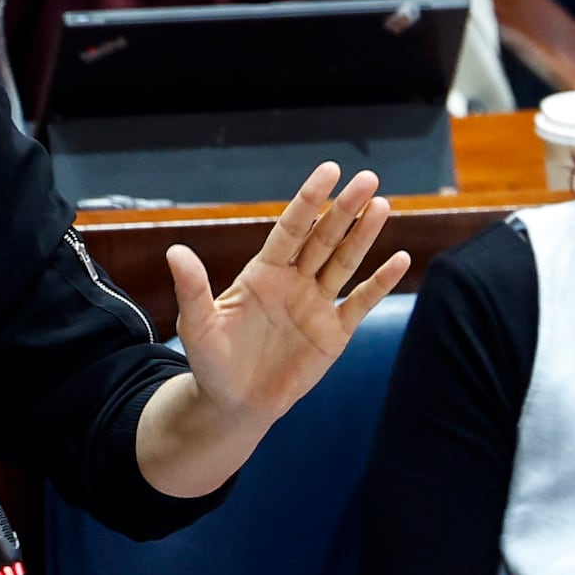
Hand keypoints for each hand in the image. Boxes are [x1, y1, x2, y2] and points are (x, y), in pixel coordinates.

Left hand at [159, 164, 409, 437]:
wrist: (235, 404)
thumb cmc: (212, 362)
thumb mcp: (197, 326)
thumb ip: (192, 289)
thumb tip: (174, 251)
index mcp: (263, 273)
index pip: (291, 228)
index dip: (309, 199)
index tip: (329, 170)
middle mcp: (293, 281)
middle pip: (324, 238)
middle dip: (345, 209)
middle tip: (368, 179)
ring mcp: (316, 305)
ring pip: (345, 263)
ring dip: (364, 235)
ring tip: (382, 206)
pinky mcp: (334, 334)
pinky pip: (360, 303)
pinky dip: (380, 283)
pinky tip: (400, 259)